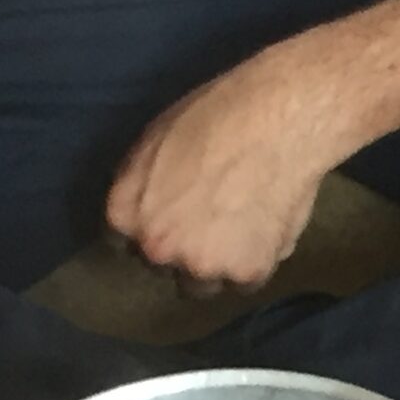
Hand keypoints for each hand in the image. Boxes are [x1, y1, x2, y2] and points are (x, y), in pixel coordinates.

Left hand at [106, 43, 359, 290]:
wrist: (276, 121)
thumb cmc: (215, 116)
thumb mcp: (153, 140)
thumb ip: (141, 185)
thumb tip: (146, 208)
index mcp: (124, 214)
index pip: (123, 244)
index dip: (150, 229)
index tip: (170, 218)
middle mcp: (155, 248)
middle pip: (162, 266)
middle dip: (181, 249)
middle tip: (210, 219)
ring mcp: (200, 266)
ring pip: (203, 283)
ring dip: (216, 265)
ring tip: (241, 229)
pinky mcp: (245, 273)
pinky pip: (246, 280)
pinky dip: (256, 262)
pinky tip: (266, 229)